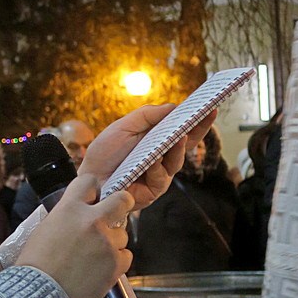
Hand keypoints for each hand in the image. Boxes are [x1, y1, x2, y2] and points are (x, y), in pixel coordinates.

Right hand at [14, 174, 133, 297]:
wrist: (39, 295)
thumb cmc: (36, 266)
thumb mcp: (45, 229)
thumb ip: (66, 217)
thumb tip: (80, 215)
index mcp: (69, 208)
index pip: (89, 182)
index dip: (93, 190)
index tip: (95, 197)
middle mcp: (91, 221)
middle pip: (122, 200)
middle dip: (122, 204)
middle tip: (118, 212)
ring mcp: (107, 242)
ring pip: (123, 234)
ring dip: (112, 242)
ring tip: (94, 257)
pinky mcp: (116, 263)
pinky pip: (125, 256)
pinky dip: (116, 262)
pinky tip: (100, 269)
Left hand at [79, 104, 217, 209]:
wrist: (88, 178)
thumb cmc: (105, 153)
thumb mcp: (123, 127)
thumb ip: (146, 116)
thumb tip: (172, 106)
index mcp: (156, 140)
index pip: (181, 130)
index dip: (196, 120)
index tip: (209, 107)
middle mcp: (161, 157)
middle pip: (186, 144)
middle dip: (198, 130)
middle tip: (205, 116)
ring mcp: (159, 174)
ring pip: (176, 161)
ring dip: (178, 148)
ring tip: (179, 135)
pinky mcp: (153, 190)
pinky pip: (161, 178)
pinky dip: (158, 168)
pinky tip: (154, 160)